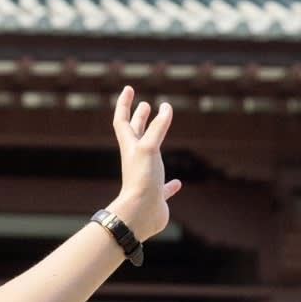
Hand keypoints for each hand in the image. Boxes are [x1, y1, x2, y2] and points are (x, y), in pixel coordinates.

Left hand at [107, 86, 180, 236]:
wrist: (140, 214)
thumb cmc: (141, 179)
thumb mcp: (149, 147)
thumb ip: (158, 127)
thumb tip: (165, 107)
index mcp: (130, 147)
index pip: (123, 119)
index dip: (124, 103)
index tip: (129, 88)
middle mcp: (136, 160)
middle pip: (135, 135)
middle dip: (139, 119)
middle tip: (145, 105)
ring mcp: (146, 177)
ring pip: (149, 157)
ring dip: (154, 144)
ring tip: (161, 137)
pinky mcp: (156, 194)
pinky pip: (163, 186)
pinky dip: (170, 183)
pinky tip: (177, 183)